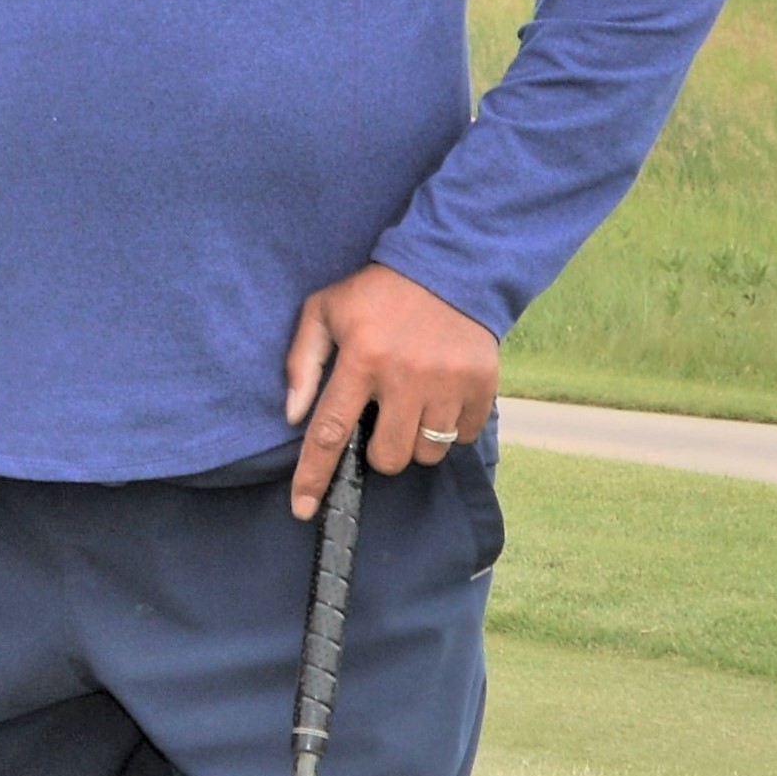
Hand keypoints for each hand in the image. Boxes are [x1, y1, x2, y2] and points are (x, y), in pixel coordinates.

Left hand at [282, 262, 497, 521]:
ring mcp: (448, 382)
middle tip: (382, 420)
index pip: (330, 433)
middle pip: (388, 458)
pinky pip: (462, 437)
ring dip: (415, 440)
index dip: (313, 477)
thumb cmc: (377, 293)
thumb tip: (293, 415)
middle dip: (380, 452)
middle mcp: (406, 375)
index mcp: (362, 359)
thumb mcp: (325, 311)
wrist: (449, 265)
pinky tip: (440, 398)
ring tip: (413, 405)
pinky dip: (449, 429)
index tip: (302, 510)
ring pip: (427, 453)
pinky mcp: (482, 384)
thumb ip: (303, 362)